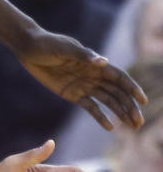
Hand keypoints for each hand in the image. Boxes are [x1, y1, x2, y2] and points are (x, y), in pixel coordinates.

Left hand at [15, 27, 146, 130]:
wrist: (29, 49)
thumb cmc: (49, 44)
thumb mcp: (66, 48)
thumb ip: (84, 56)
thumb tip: (103, 62)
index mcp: (95, 64)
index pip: (119, 78)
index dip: (132, 89)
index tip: (143, 101)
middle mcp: (94, 76)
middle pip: (117, 93)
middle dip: (129, 107)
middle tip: (139, 122)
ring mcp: (84, 86)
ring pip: (108, 101)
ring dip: (120, 113)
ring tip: (132, 126)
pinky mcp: (72, 94)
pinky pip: (90, 107)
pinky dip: (101, 117)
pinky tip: (110, 127)